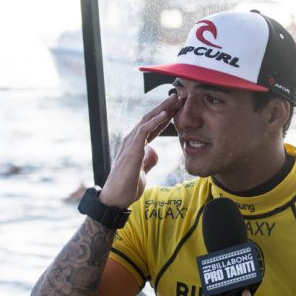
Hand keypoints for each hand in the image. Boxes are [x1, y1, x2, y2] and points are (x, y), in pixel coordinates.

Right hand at [99, 92, 183, 207]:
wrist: (116, 198)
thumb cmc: (127, 186)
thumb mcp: (143, 171)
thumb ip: (148, 160)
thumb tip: (154, 151)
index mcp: (136, 144)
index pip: (153, 126)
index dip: (166, 116)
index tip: (179, 108)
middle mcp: (132, 140)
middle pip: (151, 118)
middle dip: (166, 107)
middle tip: (180, 96)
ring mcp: (130, 143)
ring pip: (147, 120)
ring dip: (162, 109)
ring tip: (175, 99)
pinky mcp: (132, 149)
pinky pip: (143, 130)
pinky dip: (155, 121)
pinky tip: (165, 115)